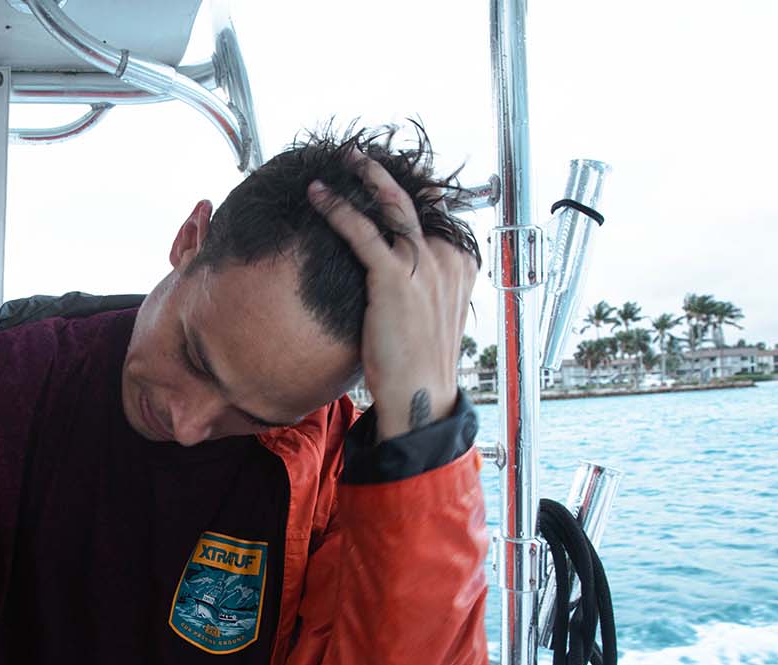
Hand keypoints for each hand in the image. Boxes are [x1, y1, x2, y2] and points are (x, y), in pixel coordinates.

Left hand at [307, 152, 477, 440]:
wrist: (420, 394)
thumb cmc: (416, 361)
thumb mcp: (425, 315)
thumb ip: (417, 287)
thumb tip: (394, 277)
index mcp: (459, 265)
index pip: (433, 215)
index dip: (407, 194)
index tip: (380, 180)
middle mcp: (446, 258)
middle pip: (415, 202)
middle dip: (384, 175)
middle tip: (360, 157)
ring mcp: (423, 266)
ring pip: (392, 208)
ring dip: (365, 179)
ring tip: (343, 161)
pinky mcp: (394, 278)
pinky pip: (363, 233)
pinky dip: (338, 210)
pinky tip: (318, 196)